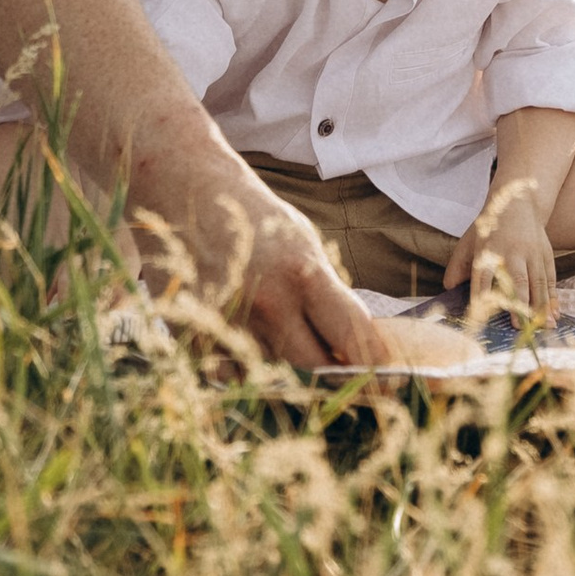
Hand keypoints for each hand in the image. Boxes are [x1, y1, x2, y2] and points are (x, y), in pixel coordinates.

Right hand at [151, 163, 383, 373]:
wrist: (186, 190)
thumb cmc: (255, 220)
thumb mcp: (305, 246)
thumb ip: (328, 298)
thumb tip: (359, 350)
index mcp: (303, 274)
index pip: (353, 337)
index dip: (374, 369)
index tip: (388, 384)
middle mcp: (266, 302)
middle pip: (315, 371)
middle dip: (333, 382)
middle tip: (344, 385)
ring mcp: (227, 322)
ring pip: (272, 377)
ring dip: (286, 375)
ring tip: (285, 352)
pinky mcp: (192, 336)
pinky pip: (230, 378)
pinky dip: (243, 372)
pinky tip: (245, 346)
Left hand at [444, 181, 559, 316]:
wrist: (518, 202)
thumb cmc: (489, 228)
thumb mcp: (469, 242)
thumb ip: (458, 265)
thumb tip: (448, 288)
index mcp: (489, 250)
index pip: (484, 276)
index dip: (483, 294)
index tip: (482, 314)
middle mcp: (512, 252)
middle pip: (516, 280)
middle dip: (518, 303)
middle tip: (519, 326)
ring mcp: (531, 253)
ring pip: (537, 281)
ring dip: (541, 305)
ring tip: (545, 326)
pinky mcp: (545, 253)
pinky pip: (550, 278)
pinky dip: (553, 297)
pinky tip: (555, 313)